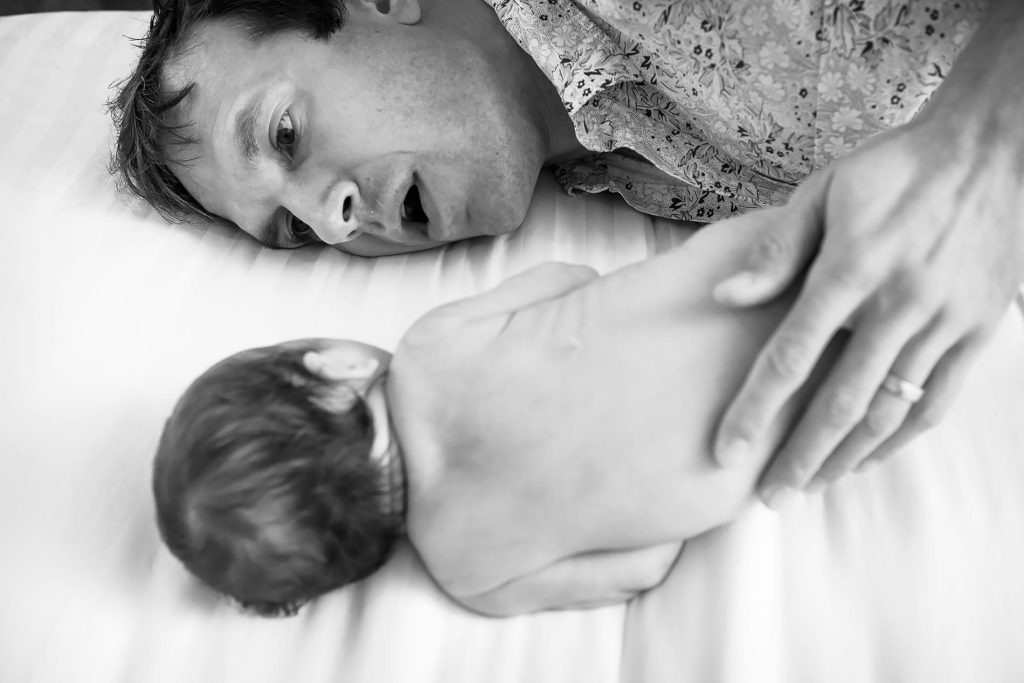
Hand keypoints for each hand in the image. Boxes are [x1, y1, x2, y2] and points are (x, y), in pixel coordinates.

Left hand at [711, 115, 1023, 508]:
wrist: (992, 150)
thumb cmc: (894, 169)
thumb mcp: (824, 191)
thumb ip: (775, 250)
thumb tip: (725, 298)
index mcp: (851, 269)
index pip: (790, 357)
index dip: (755, 409)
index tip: (727, 450)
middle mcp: (898, 304)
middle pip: (839, 401)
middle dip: (800, 456)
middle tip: (769, 496)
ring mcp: (944, 322)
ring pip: (889, 410)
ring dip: (848, 457)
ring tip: (812, 486)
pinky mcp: (978, 331)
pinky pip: (938, 399)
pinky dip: (901, 436)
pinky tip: (870, 457)